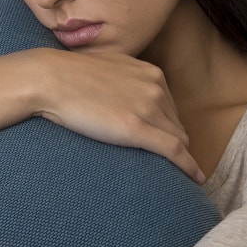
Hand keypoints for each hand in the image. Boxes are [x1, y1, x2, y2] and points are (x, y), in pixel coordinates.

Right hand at [20, 49, 203, 182]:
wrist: (51, 79)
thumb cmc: (69, 75)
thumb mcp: (109, 68)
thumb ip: (125, 79)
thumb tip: (120, 93)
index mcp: (151, 74)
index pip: (171, 108)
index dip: (168, 127)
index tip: (165, 141)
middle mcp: (156, 89)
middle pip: (177, 124)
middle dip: (174, 143)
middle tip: (168, 162)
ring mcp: (149, 108)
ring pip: (178, 139)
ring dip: (180, 157)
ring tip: (180, 175)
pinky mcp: (137, 129)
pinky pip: (174, 150)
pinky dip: (188, 166)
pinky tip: (196, 178)